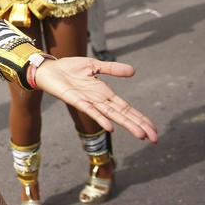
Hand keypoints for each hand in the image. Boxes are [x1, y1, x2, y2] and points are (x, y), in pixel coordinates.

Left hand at [35, 57, 157, 142]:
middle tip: (155, 139)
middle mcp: (99, 100)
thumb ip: (112, 69)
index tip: (154, 129)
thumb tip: (133, 71)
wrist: (49, 68)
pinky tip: (110, 127)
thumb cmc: (69, 68)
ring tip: (140, 135)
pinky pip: (90, 111)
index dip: (140, 118)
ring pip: (111, 115)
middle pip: (123, 115)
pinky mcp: (75, 100)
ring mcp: (88, 101)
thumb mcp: (94, 65)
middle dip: (139, 125)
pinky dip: (100, 118)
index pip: (127, 108)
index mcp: (104, 93)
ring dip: (125, 124)